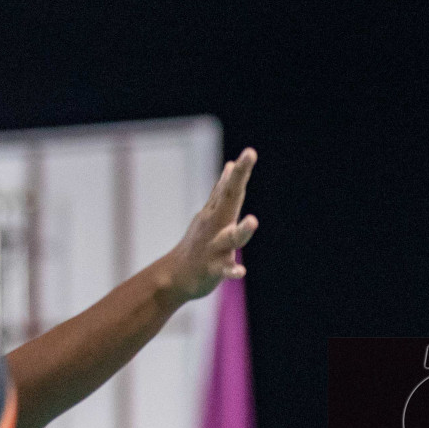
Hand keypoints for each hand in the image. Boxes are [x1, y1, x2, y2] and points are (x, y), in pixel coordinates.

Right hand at [154, 148, 258, 303]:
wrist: (175, 276)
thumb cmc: (198, 243)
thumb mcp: (209, 214)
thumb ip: (221, 192)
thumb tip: (231, 166)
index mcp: (217, 213)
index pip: (229, 187)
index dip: (240, 170)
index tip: (250, 152)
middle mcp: (215, 225)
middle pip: (229, 198)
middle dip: (239, 177)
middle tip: (250, 155)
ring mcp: (213, 247)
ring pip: (230, 237)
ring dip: (242, 230)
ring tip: (253, 221)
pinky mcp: (211, 269)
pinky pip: (223, 270)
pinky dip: (231, 270)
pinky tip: (240, 271)